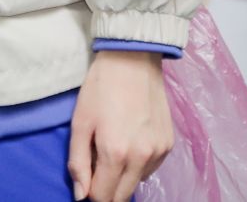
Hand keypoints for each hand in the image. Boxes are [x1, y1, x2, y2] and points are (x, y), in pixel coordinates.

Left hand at [68, 50, 171, 201]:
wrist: (133, 59)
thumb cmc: (100, 88)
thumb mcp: (80, 123)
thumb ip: (78, 163)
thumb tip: (81, 196)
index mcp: (115, 153)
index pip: (103, 197)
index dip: (91, 191)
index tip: (88, 176)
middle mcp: (141, 158)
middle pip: (122, 196)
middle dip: (108, 188)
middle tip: (99, 164)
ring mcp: (158, 152)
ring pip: (137, 182)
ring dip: (124, 176)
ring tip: (115, 147)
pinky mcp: (169, 144)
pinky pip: (150, 168)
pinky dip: (139, 164)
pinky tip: (132, 141)